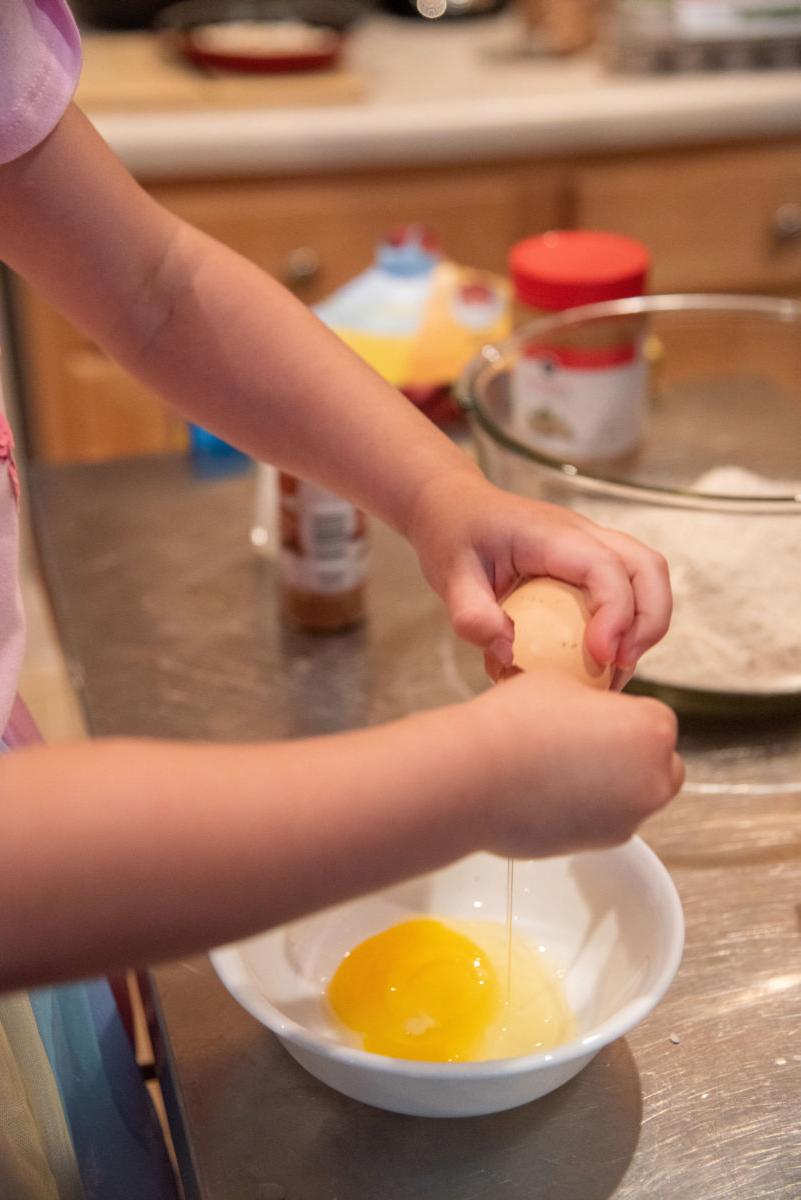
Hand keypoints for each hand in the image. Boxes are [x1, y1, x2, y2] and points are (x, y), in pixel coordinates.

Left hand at [407, 468, 670, 683]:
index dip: (616, 613)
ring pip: (647, 576)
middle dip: (648, 622)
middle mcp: (581, 534)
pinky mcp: (588, 563)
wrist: (451, 505)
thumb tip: (508, 654)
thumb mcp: (448, 576)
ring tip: (614, 671)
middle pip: (648, 567)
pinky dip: (626, 625)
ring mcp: (590, 546)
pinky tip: (597, 659)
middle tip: (620, 667)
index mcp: (550, 534)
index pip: (605, 567)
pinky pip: (626, 589)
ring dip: (643, 625)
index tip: (601, 657)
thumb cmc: (451, 535)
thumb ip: (472, 617)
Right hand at [465, 669, 683, 858]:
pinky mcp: (599, 846)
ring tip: (559, 770)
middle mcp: (653, 779)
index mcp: (652, 730)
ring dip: (610, 785)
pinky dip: (587, 811)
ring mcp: (629, 817)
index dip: (622, 716)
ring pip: (632, 798)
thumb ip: (591, 700)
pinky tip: (549, 794)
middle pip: (658, 765)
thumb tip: (587, 713)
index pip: (655, 720)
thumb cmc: (515, 722)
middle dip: (632, 756)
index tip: (592, 717)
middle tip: (585, 744)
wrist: (474, 775)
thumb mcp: (560, 683)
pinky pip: (604, 822)